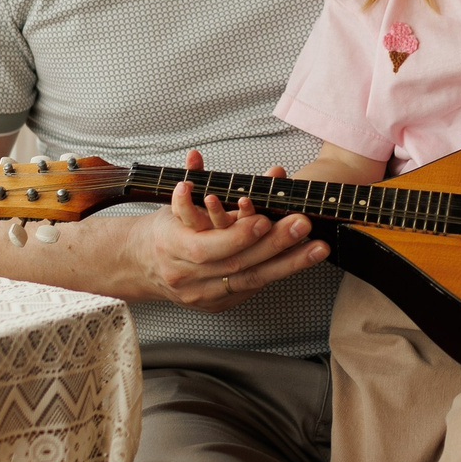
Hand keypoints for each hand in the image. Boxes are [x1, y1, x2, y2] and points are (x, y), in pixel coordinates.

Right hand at [140, 150, 325, 310]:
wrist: (142, 267)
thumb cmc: (162, 231)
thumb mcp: (170, 204)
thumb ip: (190, 180)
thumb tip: (195, 156)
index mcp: (174, 249)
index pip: (209, 247)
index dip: (238, 235)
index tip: (264, 219)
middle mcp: (188, 277)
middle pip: (237, 264)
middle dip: (274, 245)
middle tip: (302, 224)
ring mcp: (203, 295)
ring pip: (252, 281)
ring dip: (288, 263)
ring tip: (318, 248)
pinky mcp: (217, 305)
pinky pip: (252, 289)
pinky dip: (278, 273)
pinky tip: (302, 260)